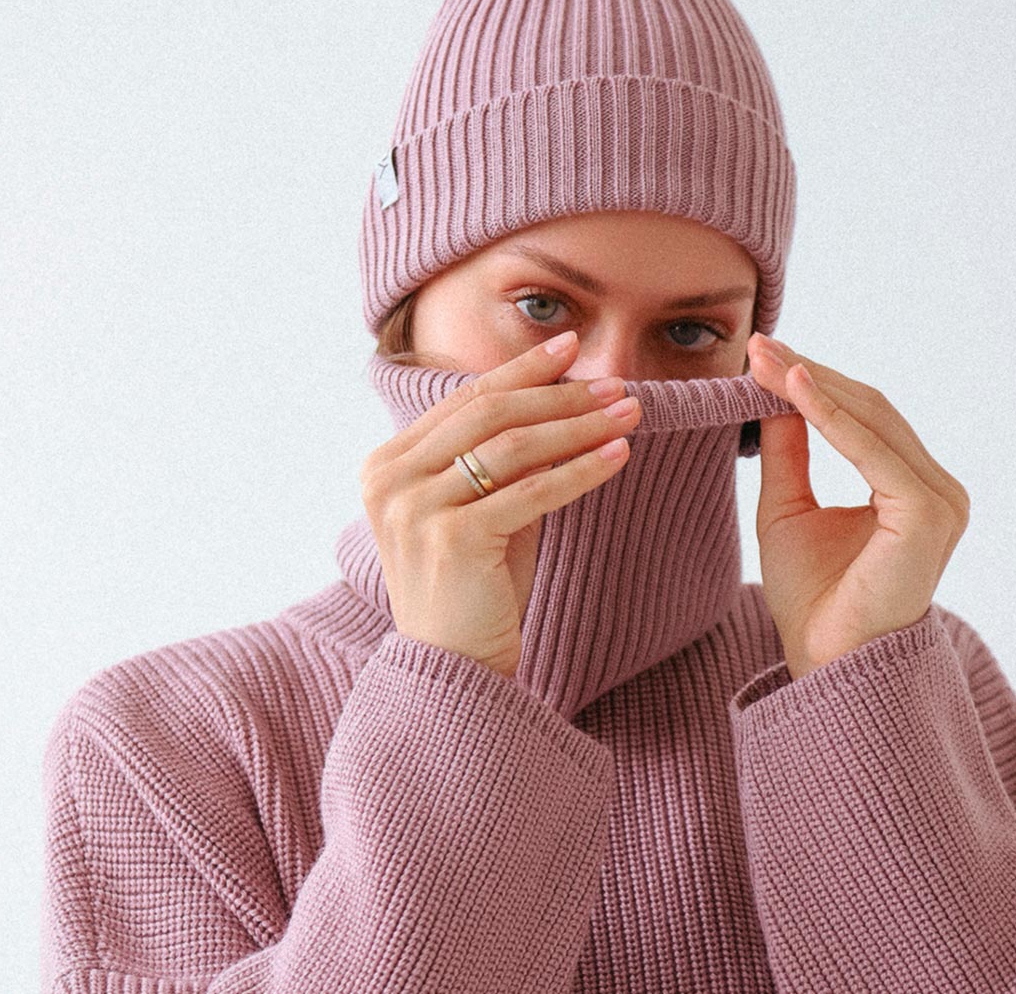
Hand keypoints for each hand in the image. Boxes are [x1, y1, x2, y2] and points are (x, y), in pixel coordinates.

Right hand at [360, 331, 642, 678]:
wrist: (453, 667)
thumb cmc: (475, 586)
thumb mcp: (483, 507)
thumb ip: (505, 457)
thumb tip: (568, 397)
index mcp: (387, 463)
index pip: (464, 400)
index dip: (521, 371)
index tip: (570, 348)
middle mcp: (390, 478)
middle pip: (490, 413)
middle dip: (560, 395)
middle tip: (614, 384)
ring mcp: (415, 508)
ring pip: (513, 446)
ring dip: (579, 426)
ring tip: (627, 414)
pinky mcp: (452, 539)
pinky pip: (531, 492)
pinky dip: (580, 471)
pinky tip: (619, 457)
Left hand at [746, 332, 969, 679]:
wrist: (823, 660)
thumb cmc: (810, 595)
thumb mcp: (787, 508)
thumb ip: (789, 452)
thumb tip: (776, 395)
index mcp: (909, 489)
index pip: (862, 417)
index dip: (812, 382)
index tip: (762, 356)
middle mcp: (934, 490)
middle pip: (869, 409)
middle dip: (808, 374)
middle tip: (757, 347)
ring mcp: (938, 501)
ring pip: (871, 420)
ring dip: (813, 385)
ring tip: (764, 360)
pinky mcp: (926, 514)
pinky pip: (871, 451)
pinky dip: (829, 416)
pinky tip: (791, 387)